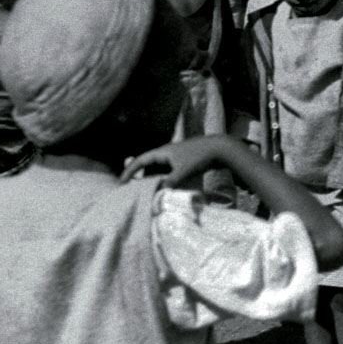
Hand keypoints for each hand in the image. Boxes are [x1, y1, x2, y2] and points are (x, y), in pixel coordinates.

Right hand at [122, 134, 242, 185]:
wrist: (221, 148)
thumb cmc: (200, 157)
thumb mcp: (183, 172)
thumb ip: (169, 183)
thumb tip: (158, 195)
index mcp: (163, 152)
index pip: (141, 160)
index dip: (129, 171)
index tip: (121, 182)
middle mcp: (168, 153)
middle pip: (148, 164)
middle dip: (139, 176)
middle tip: (131, 188)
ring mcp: (177, 156)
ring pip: (159, 168)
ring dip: (152, 178)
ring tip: (146, 191)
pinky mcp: (185, 161)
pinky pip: (169, 171)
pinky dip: (164, 179)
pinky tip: (165, 188)